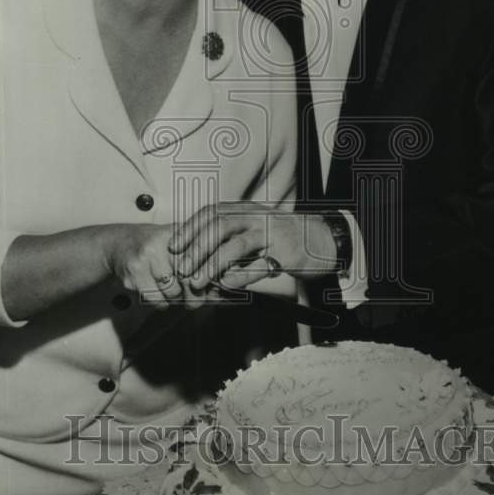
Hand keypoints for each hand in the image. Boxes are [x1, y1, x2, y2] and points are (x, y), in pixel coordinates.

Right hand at [103, 223, 219, 310]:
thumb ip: (201, 258)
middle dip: (195, 294)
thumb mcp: (179, 242)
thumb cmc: (155, 245)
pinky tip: (161, 294)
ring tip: (175, 292)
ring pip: (173, 292)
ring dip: (177, 299)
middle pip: (188, 278)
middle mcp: (160, 244)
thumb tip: (223, 286)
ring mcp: (145, 259)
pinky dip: (162, 303)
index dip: (209, 278)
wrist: (119, 244)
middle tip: (195, 298)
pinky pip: (156, 300)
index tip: (212, 287)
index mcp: (176, 233)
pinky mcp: (133, 275)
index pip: (201, 260)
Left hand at [167, 202, 286, 290]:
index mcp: (244, 209)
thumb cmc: (278, 236)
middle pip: (219, 227)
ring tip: (198, 281)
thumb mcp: (251, 228)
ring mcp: (272, 233)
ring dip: (212, 265)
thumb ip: (227, 236)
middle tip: (182, 268)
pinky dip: (239, 277)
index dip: (189, 229)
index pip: (211, 213)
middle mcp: (256, 217)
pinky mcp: (285, 253)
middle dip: (196, 249)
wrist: (320, 239)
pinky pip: (258, 266)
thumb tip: (194, 253)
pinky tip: (225, 285)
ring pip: (236, 246)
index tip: (173, 246)